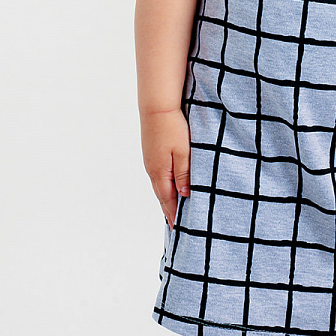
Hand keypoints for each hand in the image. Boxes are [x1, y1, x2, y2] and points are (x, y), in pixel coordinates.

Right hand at [140, 107, 190, 229]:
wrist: (157, 106)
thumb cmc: (172, 127)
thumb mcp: (184, 151)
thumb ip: (184, 174)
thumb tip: (185, 195)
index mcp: (160, 172)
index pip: (168, 200)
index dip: (173, 215)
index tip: (178, 229)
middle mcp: (152, 169)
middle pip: (162, 195)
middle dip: (169, 211)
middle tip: (176, 226)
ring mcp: (150, 161)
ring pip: (160, 186)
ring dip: (167, 198)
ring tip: (173, 210)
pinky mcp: (152, 153)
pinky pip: (158, 175)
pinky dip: (164, 185)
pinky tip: (169, 186)